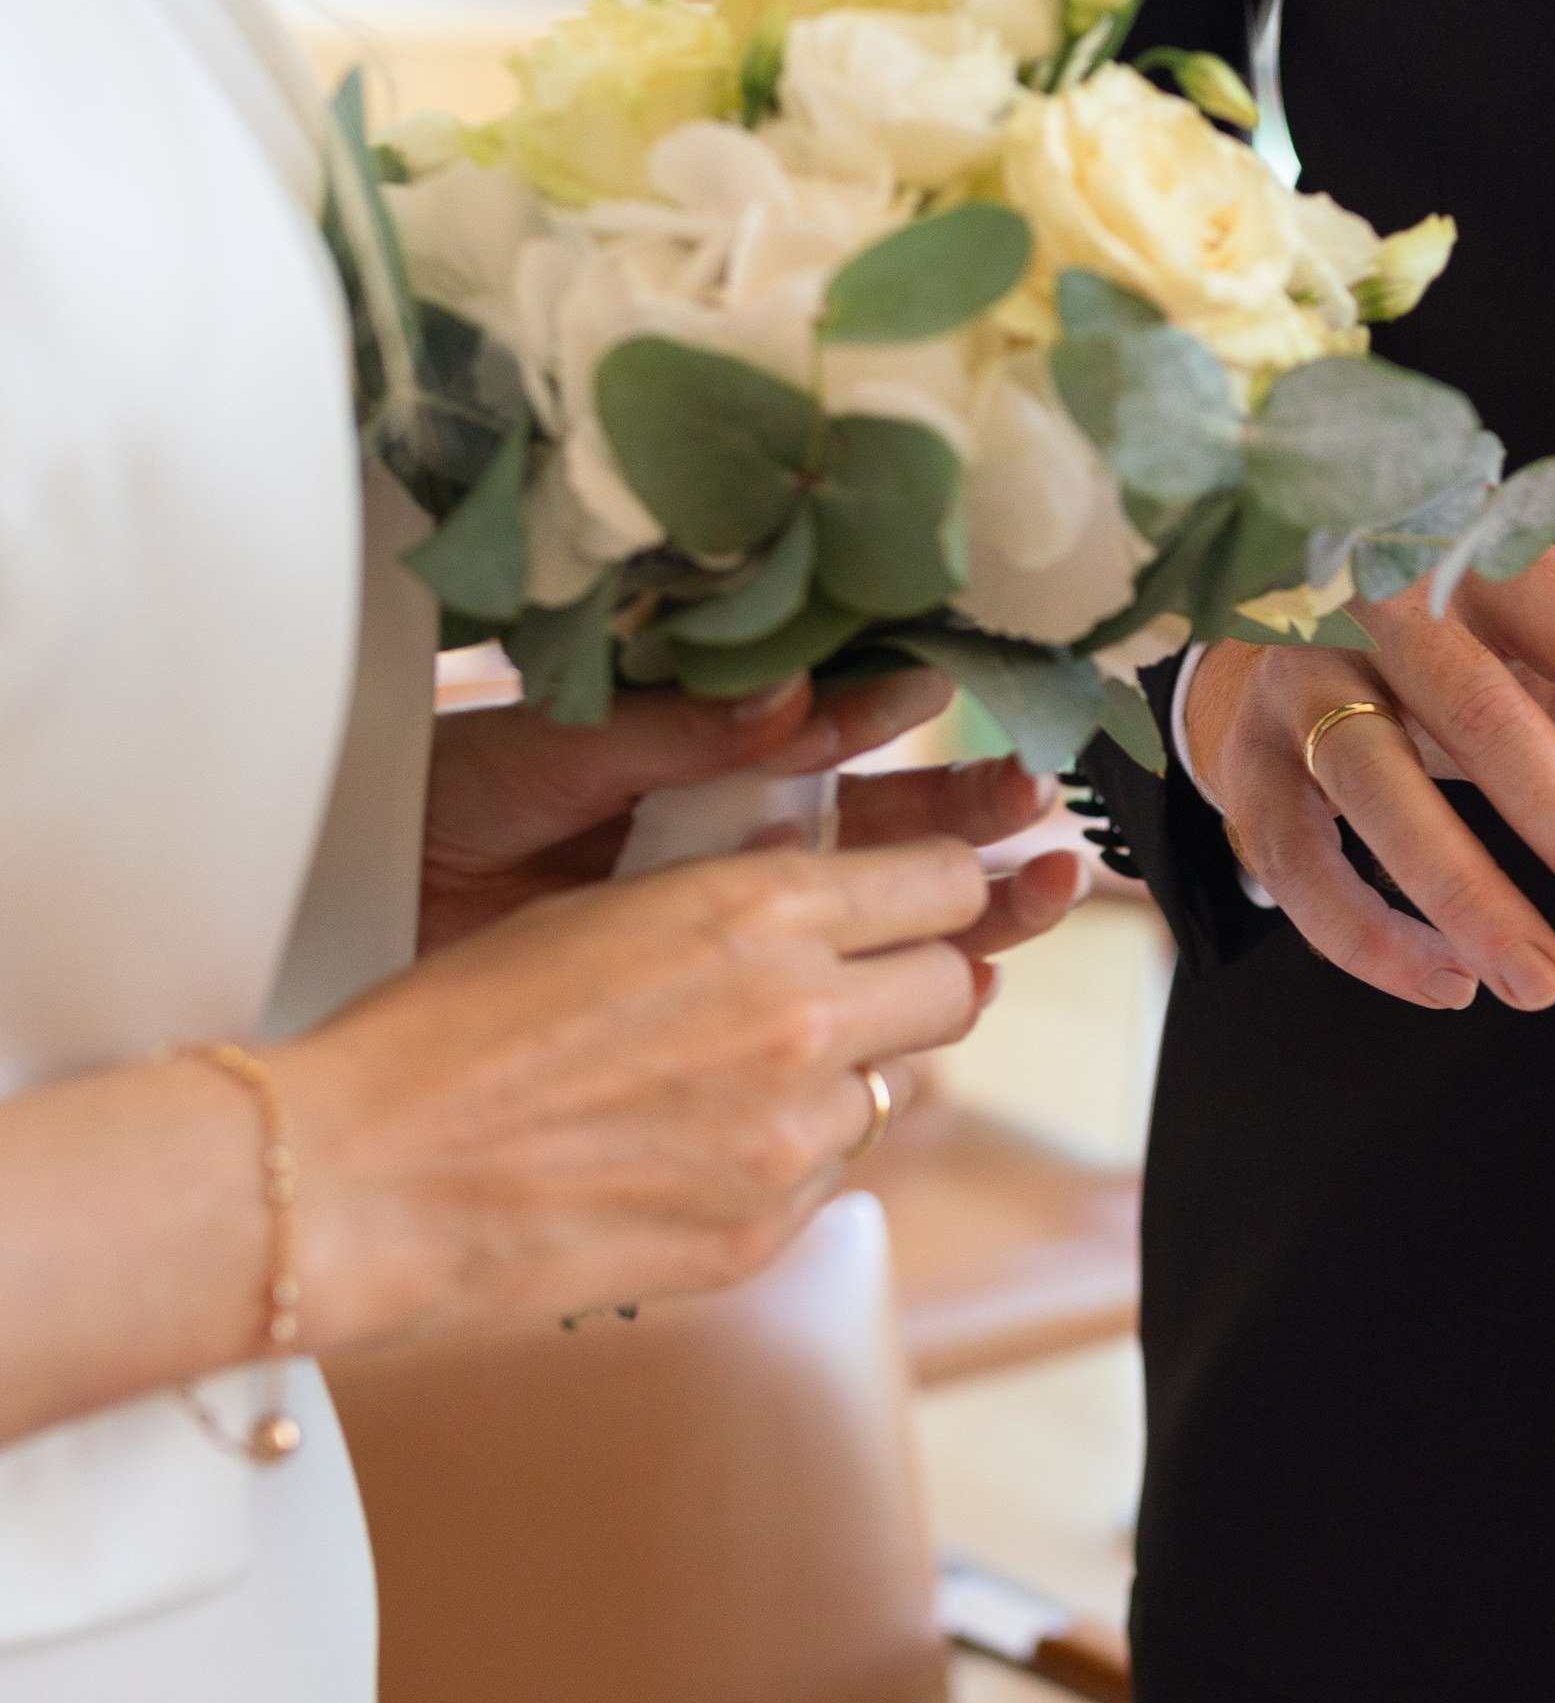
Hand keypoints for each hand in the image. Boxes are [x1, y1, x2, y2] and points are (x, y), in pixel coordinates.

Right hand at [287, 835, 990, 1351]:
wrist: (370, 1177)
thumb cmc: (456, 1026)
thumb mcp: (602, 909)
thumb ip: (735, 897)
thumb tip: (819, 882)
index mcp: (761, 910)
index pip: (946, 881)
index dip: (940, 890)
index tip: (921, 901)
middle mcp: (804, 1018)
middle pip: (956, 988)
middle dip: (915, 982)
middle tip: (851, 988)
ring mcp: (792, 1137)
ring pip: (893, 1090)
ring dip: (839, 1078)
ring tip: (720, 1080)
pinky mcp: (766, 1232)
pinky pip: (827, 1176)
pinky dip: (782, 1158)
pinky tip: (683, 1151)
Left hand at [420, 668, 1082, 973]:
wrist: (364, 901)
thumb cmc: (446, 804)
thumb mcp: (564, 746)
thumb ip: (683, 728)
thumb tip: (797, 692)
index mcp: (715, 766)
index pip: (844, 749)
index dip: (912, 735)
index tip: (975, 712)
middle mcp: (741, 849)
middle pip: (891, 845)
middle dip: (973, 828)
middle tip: (1039, 813)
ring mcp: (734, 933)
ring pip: (880, 926)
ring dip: (967, 909)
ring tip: (1042, 888)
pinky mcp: (715, 1006)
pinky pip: (819, 1009)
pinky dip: (891, 1003)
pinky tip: (954, 988)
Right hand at [1186, 548, 1554, 1010]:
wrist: (1265, 604)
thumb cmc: (1446, 637)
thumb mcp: (1552, 645)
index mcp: (1482, 562)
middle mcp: (1382, 605)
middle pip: (1486, 717)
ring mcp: (1299, 678)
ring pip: (1378, 789)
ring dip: (1467, 895)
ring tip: (1545, 981)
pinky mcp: (1242, 758)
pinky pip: (1298, 858)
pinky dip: (1369, 931)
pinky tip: (1449, 980)